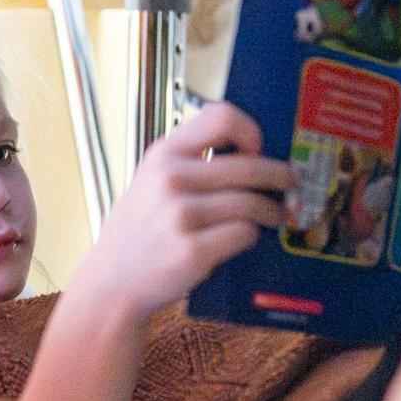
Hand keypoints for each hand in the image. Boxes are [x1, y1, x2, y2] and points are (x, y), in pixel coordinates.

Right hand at [70, 102, 292, 317]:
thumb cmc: (139, 232)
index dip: (249, 130)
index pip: (220, 117)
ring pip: (252, 203)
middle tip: (289, 182)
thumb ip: (189, 162)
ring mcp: (181, 215)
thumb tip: (251, 153)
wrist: (112, 283)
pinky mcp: (193, 251)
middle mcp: (171, 179)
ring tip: (275, 216)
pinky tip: (245, 239)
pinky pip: (244, 234)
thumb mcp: (150, 182)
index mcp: (163, 155)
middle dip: (278, 175)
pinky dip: (251, 237)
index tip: (256, 148)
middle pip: (249, 165)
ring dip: (271, 211)